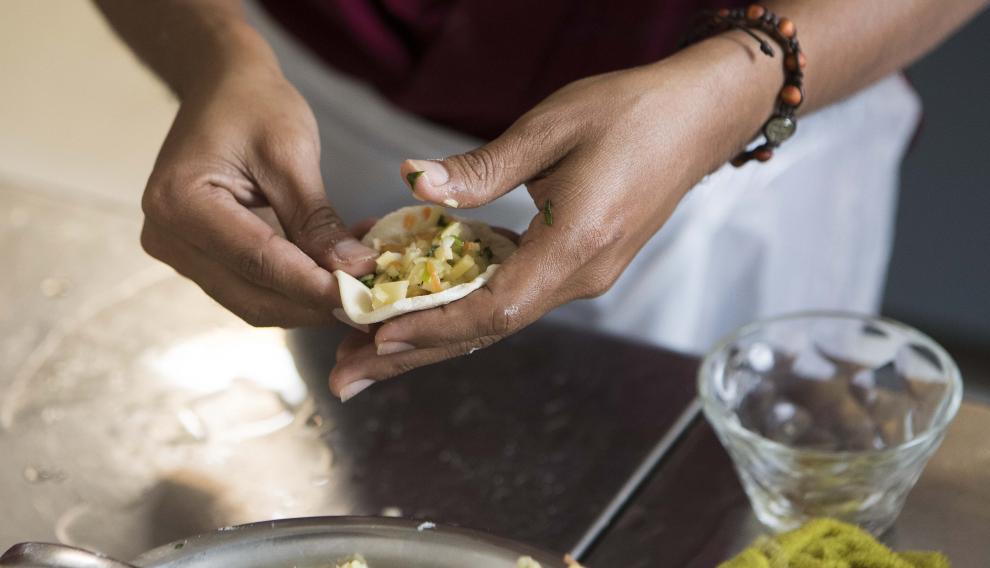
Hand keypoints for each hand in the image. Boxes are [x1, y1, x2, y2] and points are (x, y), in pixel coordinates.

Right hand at [140, 66, 376, 326]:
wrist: (221, 87)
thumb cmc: (254, 105)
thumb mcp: (291, 154)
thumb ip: (318, 219)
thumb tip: (355, 271)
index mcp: (180, 203)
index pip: (257, 262)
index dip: (313, 286)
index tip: (362, 298)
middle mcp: (167, 237)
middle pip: (251, 294)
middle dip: (312, 304)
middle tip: (368, 304)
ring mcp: (177, 252)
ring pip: (252, 301)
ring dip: (306, 302)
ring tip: (356, 289)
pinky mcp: (196, 258)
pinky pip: (249, 288)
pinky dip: (292, 289)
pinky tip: (331, 275)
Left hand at [328, 37, 776, 399]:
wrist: (698, 116)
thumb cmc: (632, 112)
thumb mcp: (552, 128)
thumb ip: (482, 169)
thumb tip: (415, 184)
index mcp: (577, 244)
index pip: (496, 308)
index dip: (435, 326)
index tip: (378, 336)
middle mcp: (583, 274)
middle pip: (490, 330)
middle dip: (417, 353)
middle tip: (350, 376)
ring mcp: (585, 274)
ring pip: (498, 318)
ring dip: (435, 336)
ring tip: (373, 350)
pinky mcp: (581, 262)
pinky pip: (515, 295)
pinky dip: (465, 306)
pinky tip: (426, 307)